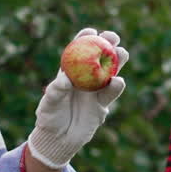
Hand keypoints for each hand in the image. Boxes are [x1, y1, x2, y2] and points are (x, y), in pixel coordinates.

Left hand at [26, 28, 128, 168]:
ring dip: (118, 61)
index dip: (85, 38)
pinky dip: (116, 86)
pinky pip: (111, 93)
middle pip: (100, 56)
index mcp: (70, 72)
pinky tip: (118, 81)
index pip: (79, 50)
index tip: (91, 31)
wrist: (59, 140)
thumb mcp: (48, 104)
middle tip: (113, 38)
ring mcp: (95, 90)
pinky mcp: (103, 105)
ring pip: (110, 72)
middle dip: (108, 44)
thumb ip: (56, 91)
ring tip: (122, 53)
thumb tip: (65, 79)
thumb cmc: (49, 118)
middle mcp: (85, 78)